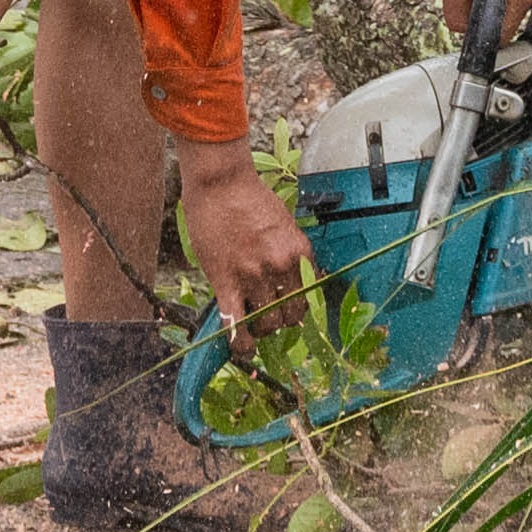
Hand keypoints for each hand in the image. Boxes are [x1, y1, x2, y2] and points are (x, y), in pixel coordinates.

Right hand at [177, 140, 314, 353]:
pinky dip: (240, 342)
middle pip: (290, 315)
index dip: (298, 306)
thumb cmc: (250, 199)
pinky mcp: (227, 282)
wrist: (221, 184)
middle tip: (268, 318)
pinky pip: (236, 324)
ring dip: (261, 330)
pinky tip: (240, 348)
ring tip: (252, 325)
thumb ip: (290, 253)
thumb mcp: (284, 224)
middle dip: (281, 322)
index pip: (310, 295)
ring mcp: (254, 276)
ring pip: (266, 324)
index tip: (288, 309)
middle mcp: (282, 266)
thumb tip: (294, 281)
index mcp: (300, 251)